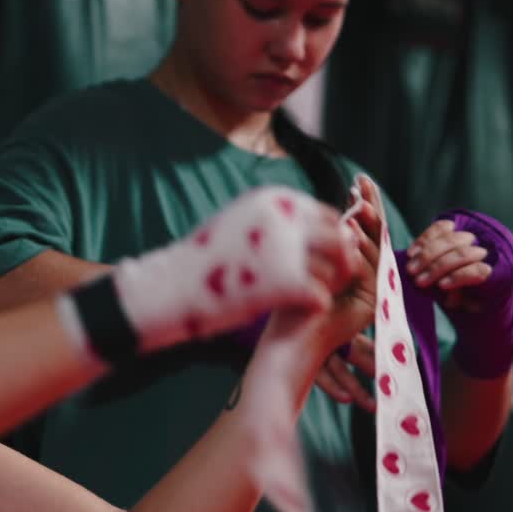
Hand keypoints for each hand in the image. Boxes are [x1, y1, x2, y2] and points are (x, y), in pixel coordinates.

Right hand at [112, 186, 356, 352]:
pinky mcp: (286, 282)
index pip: (327, 215)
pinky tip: (303, 312)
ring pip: (338, 267)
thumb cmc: (202, 260)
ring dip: (331, 285)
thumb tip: (302, 226)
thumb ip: (272, 221)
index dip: (332, 239)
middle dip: (342, 260)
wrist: (170, 286)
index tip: (326, 260)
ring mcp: (288, 248)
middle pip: (339, 238)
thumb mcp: (238, 222)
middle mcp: (286, 217)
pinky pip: (321, 295)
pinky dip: (316, 305)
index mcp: (275, 199)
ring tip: (316, 298)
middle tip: (335, 282)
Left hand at [311, 174, 382, 410]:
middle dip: (370, 208)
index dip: (361, 204)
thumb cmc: (291, 299)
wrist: (290, 337)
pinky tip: (350, 231)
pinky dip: (361, 250)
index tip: (358, 181)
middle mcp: (363, 272)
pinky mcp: (372, 302)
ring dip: (367, 225)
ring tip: (358, 205)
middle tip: (365, 186)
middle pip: (373, 234)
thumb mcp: (308, 260)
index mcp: (349, 260)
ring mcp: (370, 287)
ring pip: (374, 249)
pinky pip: (369, 270)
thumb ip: (325, 238)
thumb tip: (334, 209)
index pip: (360, 226)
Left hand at [403, 209, 512, 378]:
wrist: (480, 322)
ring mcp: (492, 257)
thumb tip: (409, 261)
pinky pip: (476, 271)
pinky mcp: (500, 274)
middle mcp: (482, 241)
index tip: (410, 255)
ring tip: (421, 282)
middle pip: (451, 239)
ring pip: (461, 253)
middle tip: (411, 272)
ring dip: (438, 267)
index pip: (444, 227)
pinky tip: (443, 286)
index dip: (426, 238)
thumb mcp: (438, 276)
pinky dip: (457, 277)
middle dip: (428, 255)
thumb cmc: (455, 295)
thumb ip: (428, 265)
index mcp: (465, 236)